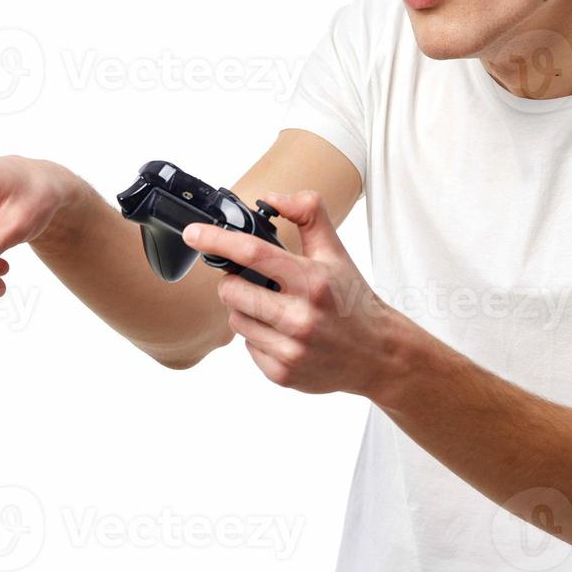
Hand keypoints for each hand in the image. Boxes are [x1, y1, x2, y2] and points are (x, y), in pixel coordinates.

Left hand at [181, 190, 401, 395]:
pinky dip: (258, 337)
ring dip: (246, 310)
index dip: (218, 241)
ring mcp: (291, 349)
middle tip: (256, 282)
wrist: (377, 353)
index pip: (253, 254)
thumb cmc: (352, 299)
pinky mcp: (283, 374)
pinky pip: (247, 347)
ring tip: (274, 309)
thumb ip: (308, 214)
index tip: (194, 234)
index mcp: (312, 280)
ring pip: (236, 320)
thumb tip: (272, 198)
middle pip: (232, 290)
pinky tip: (282, 333)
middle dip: (235, 282)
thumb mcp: (336, 252)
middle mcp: (300, 317)